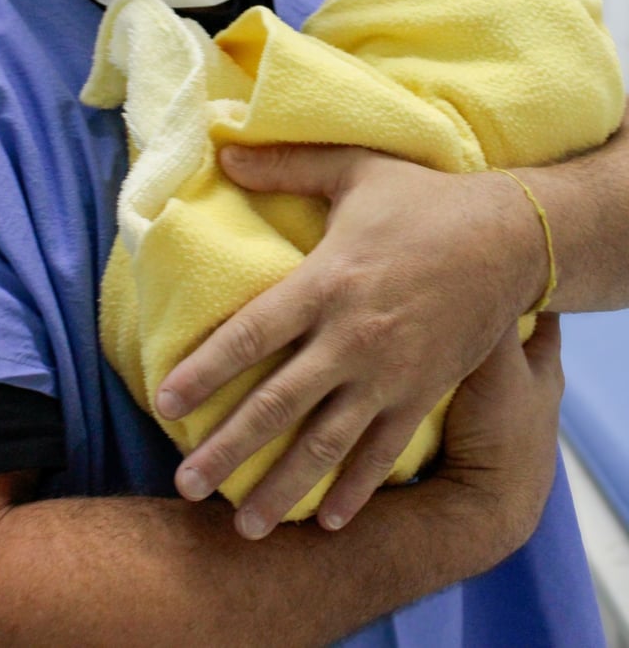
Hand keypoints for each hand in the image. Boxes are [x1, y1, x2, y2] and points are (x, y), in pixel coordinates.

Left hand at [156, 144, 547, 539]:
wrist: (509, 238)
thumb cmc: (425, 201)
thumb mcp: (355, 170)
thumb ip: (286, 165)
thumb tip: (223, 146)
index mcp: (327, 282)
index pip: (251, 333)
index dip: (205, 369)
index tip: (164, 401)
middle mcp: (352, 337)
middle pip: (277, 404)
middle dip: (227, 448)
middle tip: (183, 484)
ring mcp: (390, 374)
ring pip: (326, 444)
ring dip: (283, 488)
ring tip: (245, 527)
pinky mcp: (423, 393)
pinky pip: (383, 452)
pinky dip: (357, 489)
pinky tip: (330, 522)